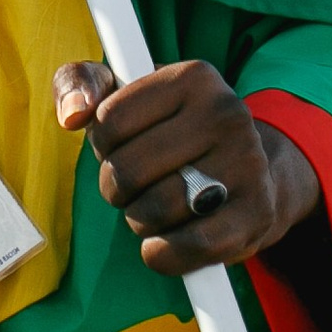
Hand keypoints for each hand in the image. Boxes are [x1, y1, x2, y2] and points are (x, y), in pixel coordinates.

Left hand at [53, 58, 319, 276]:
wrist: (259, 172)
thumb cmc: (173, 130)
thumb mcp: (127, 92)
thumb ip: (81, 82)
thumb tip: (72, 115)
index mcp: (192, 76)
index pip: (108, 120)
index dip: (103, 144)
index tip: (122, 144)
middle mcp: (226, 113)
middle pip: (126, 170)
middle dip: (116, 187)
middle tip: (134, 185)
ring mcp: (248, 164)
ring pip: (152, 210)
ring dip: (139, 220)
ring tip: (153, 208)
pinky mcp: (257, 214)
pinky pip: (189, 246)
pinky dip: (163, 255)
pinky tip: (161, 245)